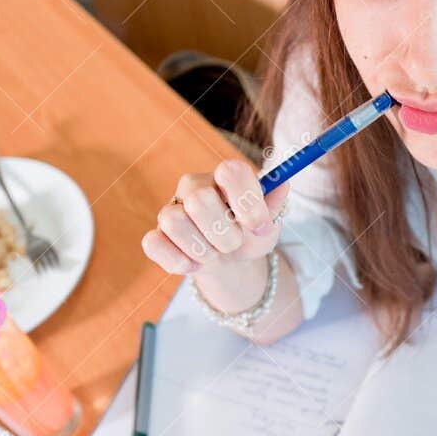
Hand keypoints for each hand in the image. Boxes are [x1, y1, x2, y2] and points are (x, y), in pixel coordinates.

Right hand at [142, 157, 288, 277]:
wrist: (230, 259)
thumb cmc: (249, 233)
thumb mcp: (268, 222)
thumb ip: (275, 203)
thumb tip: (282, 184)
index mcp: (225, 176)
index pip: (231, 171)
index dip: (248, 203)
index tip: (259, 227)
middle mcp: (194, 186)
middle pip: (199, 201)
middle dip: (224, 235)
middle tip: (233, 243)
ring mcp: (170, 209)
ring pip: (174, 222)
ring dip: (202, 250)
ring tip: (214, 254)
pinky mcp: (156, 235)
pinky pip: (154, 243)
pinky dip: (178, 261)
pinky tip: (194, 263)